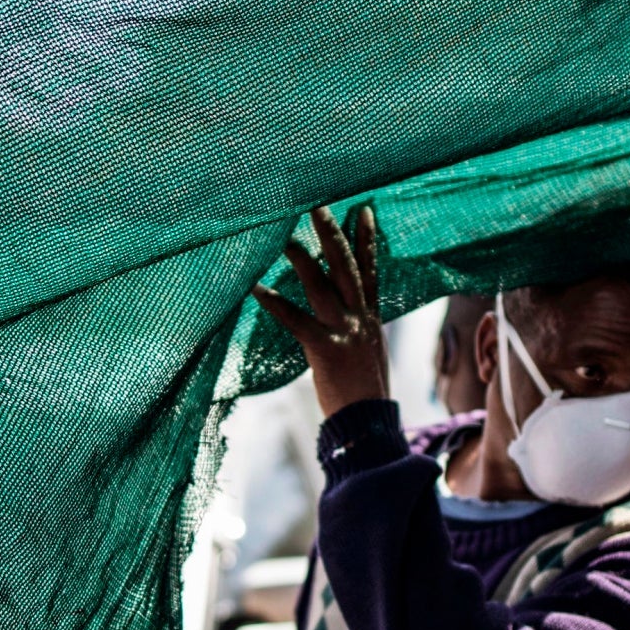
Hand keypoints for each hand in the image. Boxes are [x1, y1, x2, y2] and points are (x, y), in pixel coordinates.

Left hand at [251, 205, 390, 420]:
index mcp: (370, 317)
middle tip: (318, 204)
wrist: (369, 425)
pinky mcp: (325, 351)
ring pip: (324, 286)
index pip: (371, 269)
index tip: (363, 209)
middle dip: (333, 234)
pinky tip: (258, 289)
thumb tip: (347, 314)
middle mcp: (361, 318)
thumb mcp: (369, 352)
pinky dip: (277, 304)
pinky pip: (297, 321)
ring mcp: (345, 332)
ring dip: (304, 259)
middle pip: (348, 267)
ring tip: (285, 236)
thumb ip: (358, 328)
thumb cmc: (364, 392)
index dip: (368, 239)